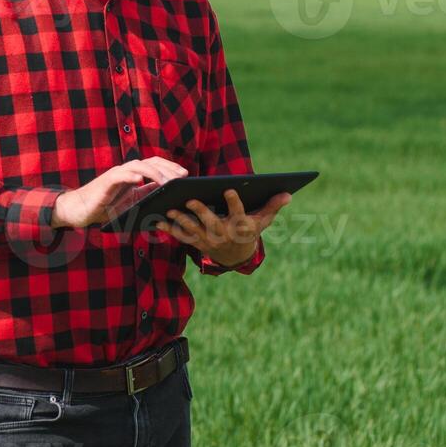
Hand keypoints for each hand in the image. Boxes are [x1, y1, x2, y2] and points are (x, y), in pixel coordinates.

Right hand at [51, 157, 188, 229]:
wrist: (80, 210)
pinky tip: (140, 180)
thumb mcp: (131, 202)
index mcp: (133, 175)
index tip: (185, 175)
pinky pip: (120, 175)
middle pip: (150, 162)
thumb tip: (166, 195)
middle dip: (168, 168)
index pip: (155, 165)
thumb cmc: (105, 207)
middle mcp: (126, 171)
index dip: (170, 167)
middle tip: (182, 176)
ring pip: (138, 166)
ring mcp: (116, 174)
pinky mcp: (106, 182)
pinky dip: (131, 176)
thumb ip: (146, 195)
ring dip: (154, 172)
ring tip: (166, 180)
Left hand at [156, 189, 291, 267]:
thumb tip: (288, 193)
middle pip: (212, 223)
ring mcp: (209, 241)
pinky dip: (169, 229)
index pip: (238, 214)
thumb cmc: (249, 230)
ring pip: (194, 230)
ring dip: (181, 220)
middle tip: (190, 199)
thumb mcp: (263, 220)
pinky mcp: (197, 243)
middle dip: (201, 212)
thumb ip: (273, 206)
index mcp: (241, 227)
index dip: (234, 203)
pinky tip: (157, 220)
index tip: (229, 189)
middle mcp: (225, 235)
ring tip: (169, 208)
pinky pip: (181, 236)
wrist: (236, 256)